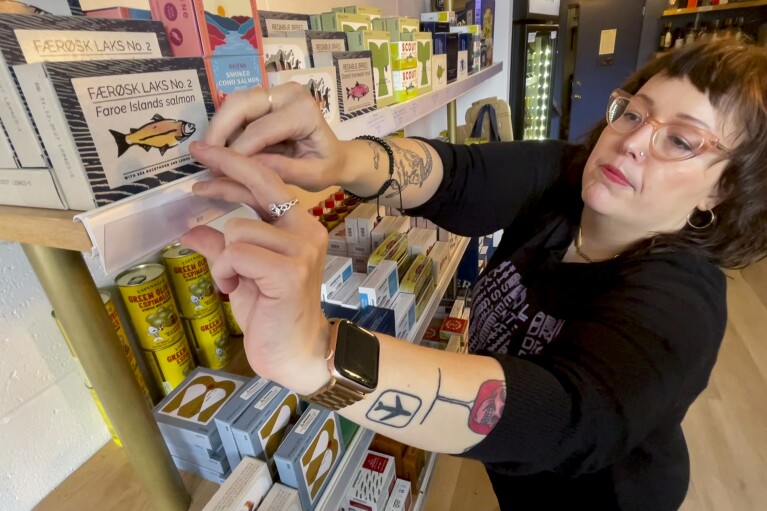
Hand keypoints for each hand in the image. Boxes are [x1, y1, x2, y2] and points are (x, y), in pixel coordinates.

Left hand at [181, 143, 330, 394]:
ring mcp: (301, 250)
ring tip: (233, 280)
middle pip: (259, 185)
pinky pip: (237, 253)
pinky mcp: (290, 271)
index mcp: (299, 226)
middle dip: (223, 172)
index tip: (205, 153)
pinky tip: (234, 288)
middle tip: (192, 178)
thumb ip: (222, 248)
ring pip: (237, 228)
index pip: (267, 183)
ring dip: (223, 257)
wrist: (299, 354)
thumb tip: (190, 229)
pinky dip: (225, 271)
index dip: (234, 165)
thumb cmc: (272, 315)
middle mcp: (306, 230)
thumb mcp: (241, 274)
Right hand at [190, 83, 347, 203]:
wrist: (336, 155)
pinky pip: (237, 109)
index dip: (237, 152)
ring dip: (218, 129)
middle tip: (203, 159)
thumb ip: (281, 170)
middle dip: (218, 131)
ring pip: (234, 103)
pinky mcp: (265, 97)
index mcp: (304, 111)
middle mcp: (289, 93)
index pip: (261, 129)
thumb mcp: (311, 176)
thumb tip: (244, 166)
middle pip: (240, 104)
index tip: (218, 173)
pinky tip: (220, 150)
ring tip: (210, 157)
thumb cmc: (326, 166)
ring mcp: (276, 91)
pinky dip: (225, 128)